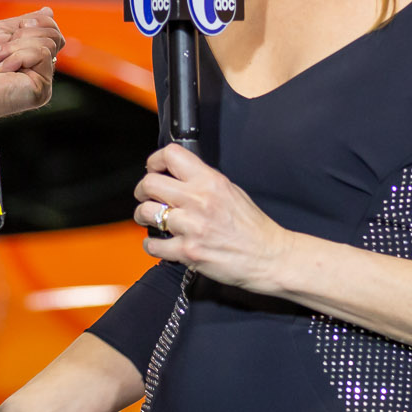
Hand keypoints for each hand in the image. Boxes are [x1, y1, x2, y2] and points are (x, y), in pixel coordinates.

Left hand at [0, 8, 63, 119]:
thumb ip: (21, 22)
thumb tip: (47, 10)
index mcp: (28, 49)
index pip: (51, 26)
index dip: (38, 20)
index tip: (21, 24)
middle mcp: (38, 64)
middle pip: (54, 34)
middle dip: (25, 33)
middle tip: (3, 46)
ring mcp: (40, 77)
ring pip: (49, 42)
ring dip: (16, 46)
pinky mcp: (41, 89)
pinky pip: (43, 54)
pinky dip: (19, 56)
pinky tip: (3, 67)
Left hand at [134, 143, 290, 288]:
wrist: (268, 256)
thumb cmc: (253, 227)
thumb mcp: (231, 191)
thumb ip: (203, 181)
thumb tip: (177, 176)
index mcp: (211, 181)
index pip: (171, 155)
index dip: (155, 161)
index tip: (153, 169)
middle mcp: (200, 200)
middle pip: (149, 183)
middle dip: (142, 191)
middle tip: (146, 197)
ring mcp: (192, 226)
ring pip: (146, 213)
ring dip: (143, 217)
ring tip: (152, 220)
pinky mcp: (188, 251)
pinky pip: (153, 245)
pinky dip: (152, 245)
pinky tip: (160, 244)